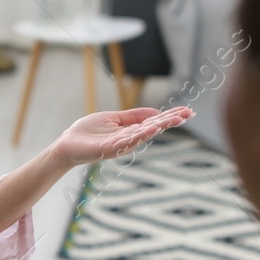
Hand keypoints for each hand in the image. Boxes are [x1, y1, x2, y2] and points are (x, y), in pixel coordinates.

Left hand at [48, 106, 194, 168]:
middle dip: (172, 121)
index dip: (171, 116)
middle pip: (154, 128)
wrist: (68, 144)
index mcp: (131, 131)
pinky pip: (127, 140)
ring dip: (161, 125)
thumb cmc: (88, 132)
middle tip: (190, 113)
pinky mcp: (109, 148)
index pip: (155, 122)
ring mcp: (120, 145)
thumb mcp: (114, 118)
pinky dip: (141, 134)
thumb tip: (155, 112)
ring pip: (144, 134)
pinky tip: (153, 127)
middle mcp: (129, 139)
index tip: (188, 111)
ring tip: (176, 118)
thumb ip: (133, 116)